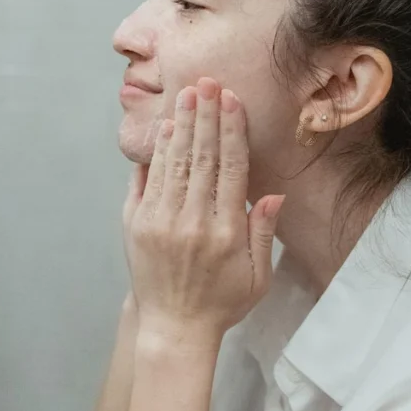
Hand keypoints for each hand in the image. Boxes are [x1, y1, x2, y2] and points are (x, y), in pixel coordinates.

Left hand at [122, 77, 283, 348]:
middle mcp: (192, 222)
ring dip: (182, 125)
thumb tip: (273, 193)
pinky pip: (148, 180)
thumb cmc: (222, 302)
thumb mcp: (257, 276)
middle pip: (201, 157)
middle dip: (205, 116)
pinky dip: (157, 153)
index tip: (231, 100)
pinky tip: (166, 129)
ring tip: (187, 95)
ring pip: (174, 163)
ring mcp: (160, 221)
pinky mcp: (136, 224)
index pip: (231, 169)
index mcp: (226, 232)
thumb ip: (263, 233)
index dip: (231, 130)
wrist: (174, 327)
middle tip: (207, 82)